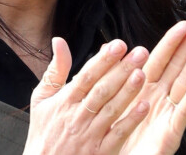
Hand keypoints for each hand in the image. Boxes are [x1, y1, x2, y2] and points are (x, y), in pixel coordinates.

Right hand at [23, 37, 151, 154]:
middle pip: (102, 89)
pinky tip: (143, 107)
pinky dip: (131, 121)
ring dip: (128, 92)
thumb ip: (55, 70)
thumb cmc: (43, 133)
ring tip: (142, 73)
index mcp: (65, 101)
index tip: (118, 44)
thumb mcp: (41, 100)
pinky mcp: (100, 153)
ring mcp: (89, 136)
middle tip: (140, 52)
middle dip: (122, 70)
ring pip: (111, 110)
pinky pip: (117, 135)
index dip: (103, 60)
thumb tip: (59, 40)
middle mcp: (77, 117)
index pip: (87, 76)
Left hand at [119, 13, 185, 154]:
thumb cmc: (115, 135)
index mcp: (144, 87)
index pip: (161, 57)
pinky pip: (183, 110)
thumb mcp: (110, 99)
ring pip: (185, 79)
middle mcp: (159, 96)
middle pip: (178, 62)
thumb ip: (111, 72)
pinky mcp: (171, 133)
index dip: (173, 39)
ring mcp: (167, 113)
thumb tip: (107, 44)